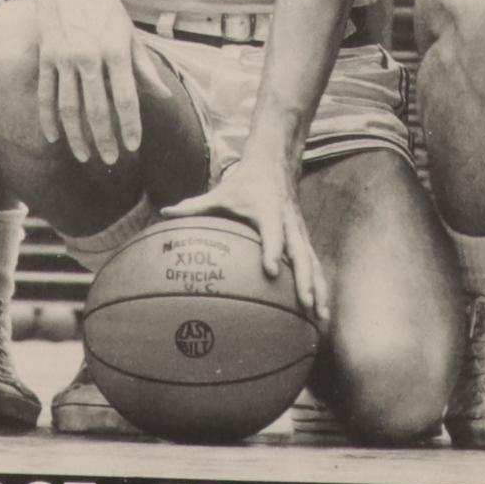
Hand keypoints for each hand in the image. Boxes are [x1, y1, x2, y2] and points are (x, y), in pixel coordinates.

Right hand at [32, 0, 144, 170]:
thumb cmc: (104, 3)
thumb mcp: (129, 30)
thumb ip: (143, 65)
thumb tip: (162, 95)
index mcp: (116, 49)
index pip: (126, 98)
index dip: (130, 125)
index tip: (133, 146)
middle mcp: (90, 56)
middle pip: (97, 109)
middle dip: (104, 139)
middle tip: (111, 160)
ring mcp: (64, 57)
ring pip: (69, 107)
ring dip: (77, 136)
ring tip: (84, 156)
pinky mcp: (46, 56)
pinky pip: (46, 94)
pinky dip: (48, 119)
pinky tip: (54, 138)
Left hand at [172, 151, 325, 325]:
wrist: (275, 164)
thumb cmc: (244, 184)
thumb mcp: (220, 193)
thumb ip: (194, 206)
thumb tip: (164, 213)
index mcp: (268, 212)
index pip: (272, 233)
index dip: (272, 250)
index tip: (271, 270)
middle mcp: (288, 224)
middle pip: (300, 253)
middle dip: (305, 279)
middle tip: (305, 303)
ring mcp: (299, 233)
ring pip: (313, 263)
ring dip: (319, 290)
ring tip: (321, 319)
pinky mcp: (304, 240)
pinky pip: (314, 266)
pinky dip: (320, 288)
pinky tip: (321, 314)